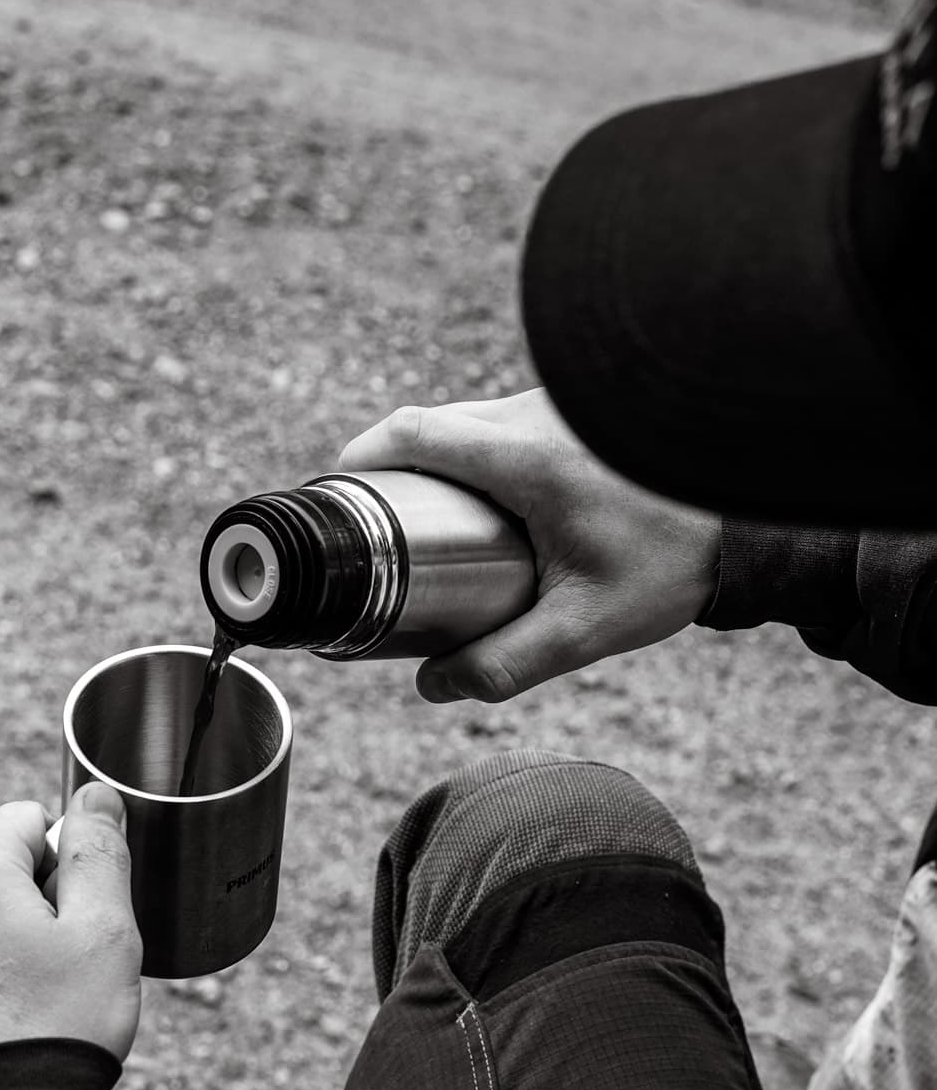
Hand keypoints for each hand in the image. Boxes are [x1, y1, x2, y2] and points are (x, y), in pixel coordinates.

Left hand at [0, 784, 142, 1089]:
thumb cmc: (58, 1031)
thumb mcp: (105, 932)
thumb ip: (99, 851)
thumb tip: (95, 799)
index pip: (26, 819)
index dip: (68, 859)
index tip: (84, 912)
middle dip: (33, 905)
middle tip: (67, 966)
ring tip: (34, 1006)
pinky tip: (2, 1031)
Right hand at [339, 389, 720, 701]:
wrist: (753, 521)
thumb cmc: (672, 565)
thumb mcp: (583, 629)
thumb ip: (503, 664)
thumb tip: (432, 685)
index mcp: (524, 455)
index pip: (412, 432)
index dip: (359, 459)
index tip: (337, 497)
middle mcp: (536, 414)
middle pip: (433, 425)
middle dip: (395, 473)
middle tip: (378, 529)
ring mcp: (560, 404)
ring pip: (471, 420)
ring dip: (440, 464)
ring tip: (428, 525)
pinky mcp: (580, 410)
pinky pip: (507, 422)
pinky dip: (479, 456)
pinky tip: (485, 507)